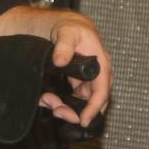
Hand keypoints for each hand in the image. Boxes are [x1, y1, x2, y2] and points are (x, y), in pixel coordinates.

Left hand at [41, 13, 112, 127]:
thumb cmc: (72, 28)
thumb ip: (64, 46)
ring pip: (81, 103)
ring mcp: (89, 81)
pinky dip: (61, 102)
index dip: (93, 108)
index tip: (83, 121)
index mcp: (101, 65)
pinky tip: (48, 99)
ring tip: (47, 101)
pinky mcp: (80, 84)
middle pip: (92, 102)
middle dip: (75, 112)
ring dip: (66, 107)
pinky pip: (73, 99)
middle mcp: (98, 76)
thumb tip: (59, 61)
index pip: (101, 91)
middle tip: (56, 111)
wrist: (69, 27)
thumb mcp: (67, 33)